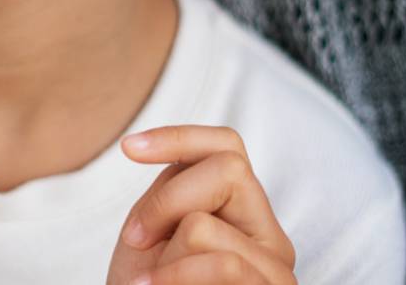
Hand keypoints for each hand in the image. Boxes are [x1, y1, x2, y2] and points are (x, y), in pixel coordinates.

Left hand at [107, 125, 296, 284]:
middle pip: (228, 169)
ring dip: (163, 254)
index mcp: (245, 216)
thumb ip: (174, 194)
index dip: (179, 135)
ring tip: (153, 284)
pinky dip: (173, 276)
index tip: (128, 149)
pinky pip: (220, 264)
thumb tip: (161, 149)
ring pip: (206, 224)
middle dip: (166, 199)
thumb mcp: (156, 234)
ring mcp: (276, 273)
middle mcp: (271, 241)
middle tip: (137, 240)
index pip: (228, 147)